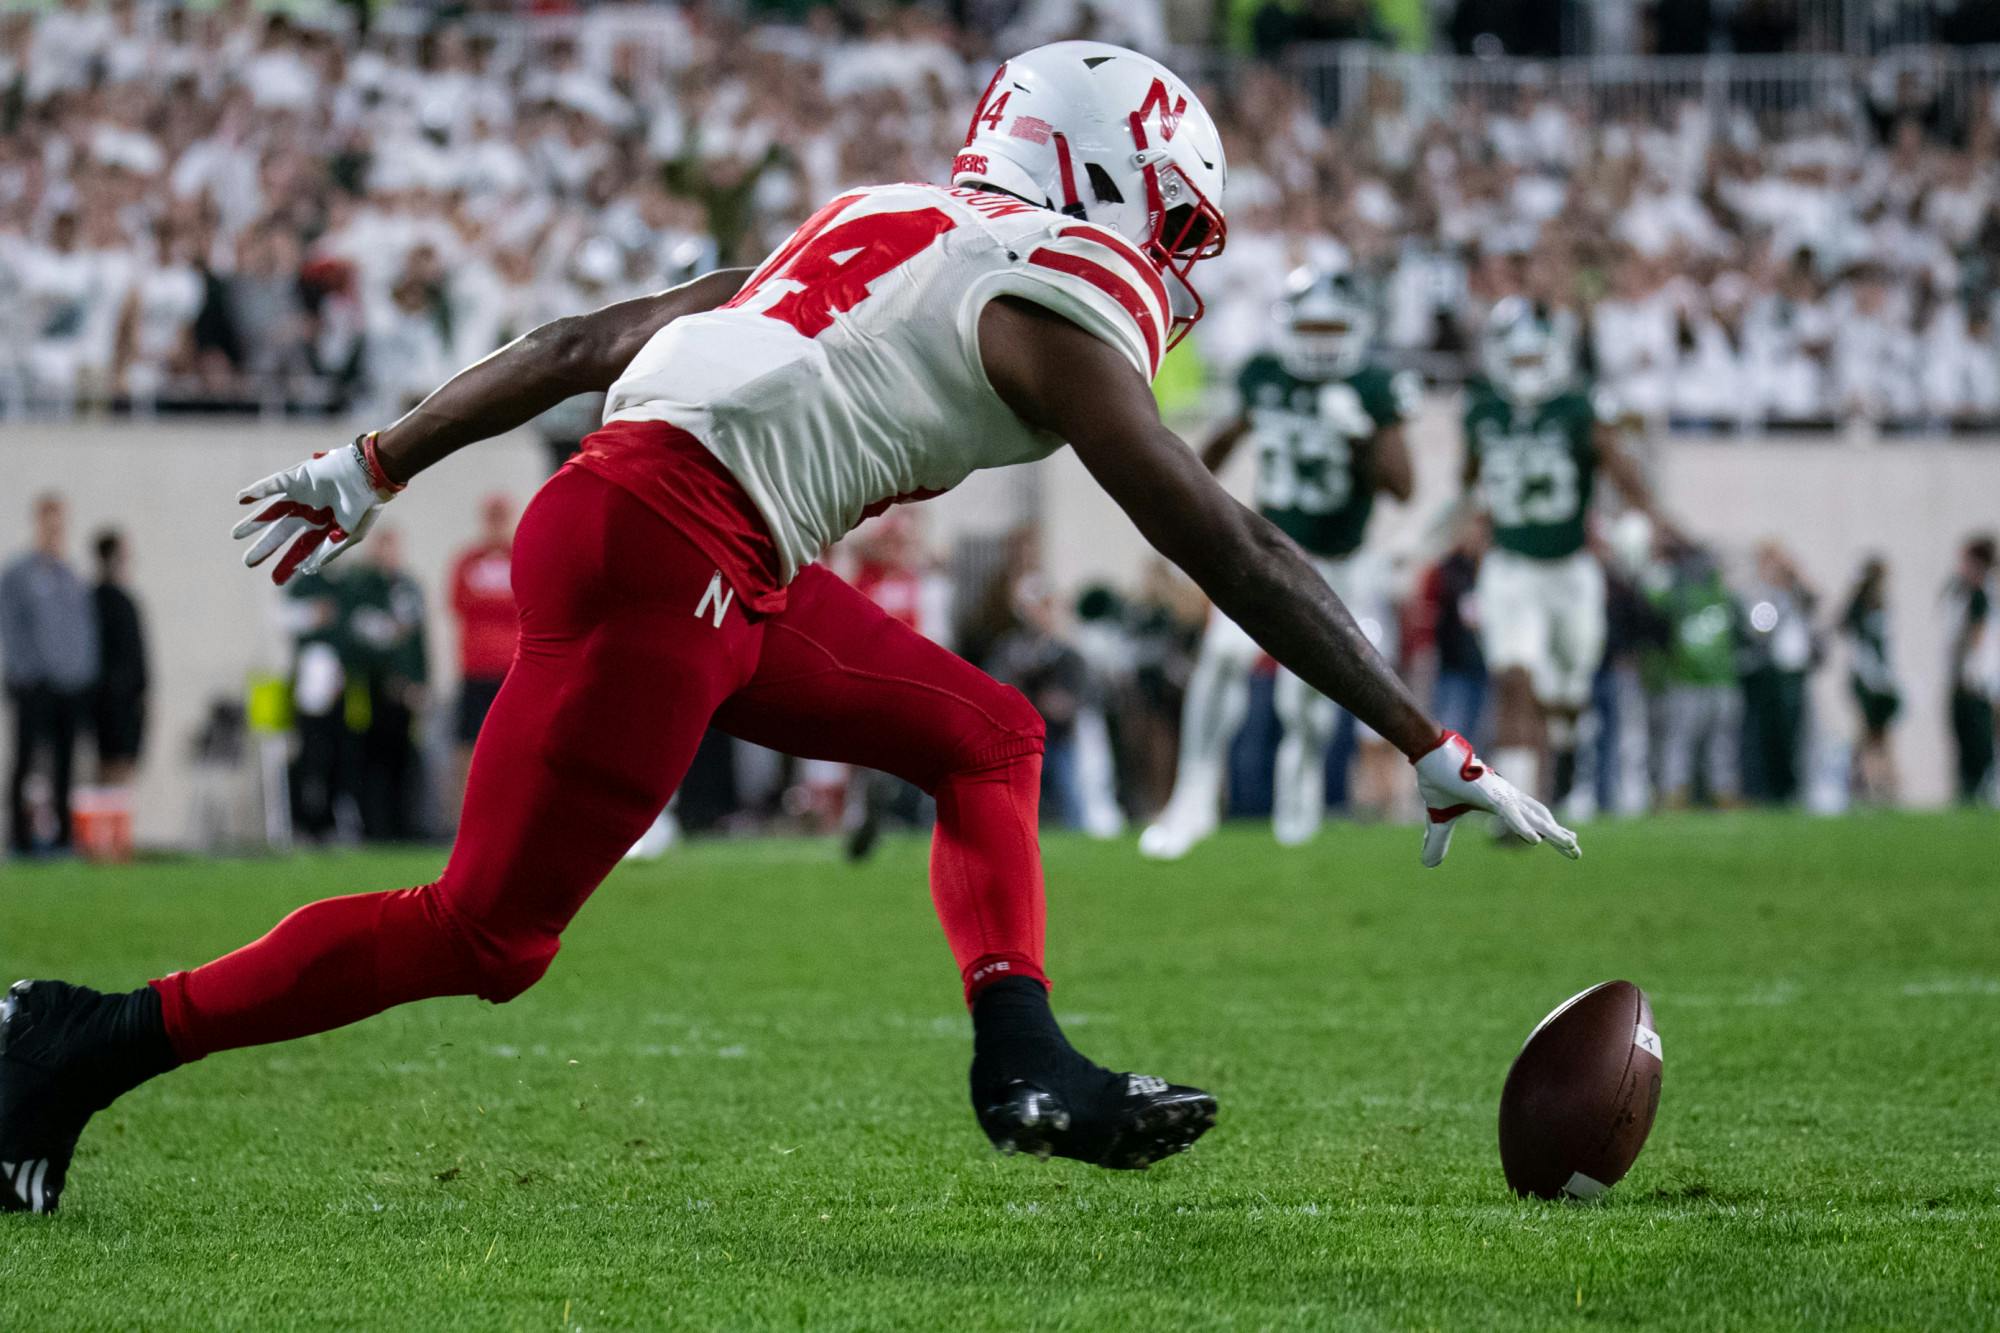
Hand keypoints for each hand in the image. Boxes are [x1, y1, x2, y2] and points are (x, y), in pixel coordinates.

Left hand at [232, 441, 393, 584]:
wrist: (368, 476)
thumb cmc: (364, 505)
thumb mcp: (350, 535)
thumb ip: (328, 551)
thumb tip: (307, 569)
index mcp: (323, 526)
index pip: (301, 548)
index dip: (289, 563)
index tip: (276, 581)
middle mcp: (309, 512)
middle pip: (281, 533)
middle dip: (265, 547)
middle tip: (248, 563)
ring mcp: (301, 495)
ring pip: (271, 511)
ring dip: (253, 523)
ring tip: (235, 535)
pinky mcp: (296, 478)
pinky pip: (272, 485)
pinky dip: (257, 491)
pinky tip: (241, 499)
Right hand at [1411, 731, 1579, 868]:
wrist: (1429, 754)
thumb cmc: (1437, 778)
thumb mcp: (1439, 818)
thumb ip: (1438, 841)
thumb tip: (1430, 864)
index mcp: (1498, 800)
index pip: (1529, 816)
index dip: (1547, 828)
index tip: (1568, 839)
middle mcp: (1506, 797)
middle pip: (1539, 818)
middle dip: (1558, 835)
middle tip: (1576, 850)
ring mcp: (1501, 795)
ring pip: (1533, 817)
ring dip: (1552, 832)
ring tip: (1571, 845)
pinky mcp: (1491, 794)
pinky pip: (1511, 814)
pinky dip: (1523, 828)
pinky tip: (1535, 842)